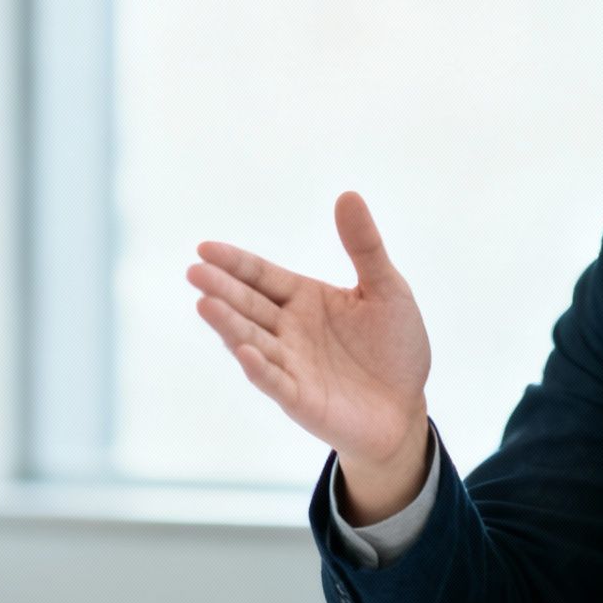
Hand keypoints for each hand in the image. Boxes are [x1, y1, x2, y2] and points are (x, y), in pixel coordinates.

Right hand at [187, 192, 431, 490]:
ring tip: (205, 303)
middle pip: (249, 304)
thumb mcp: (387, 288)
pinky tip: (244, 350)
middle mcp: (289, 330)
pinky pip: (275, 381)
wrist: (407, 407)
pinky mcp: (299, 398)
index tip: (205, 248)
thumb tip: (348, 195)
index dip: (235, 262)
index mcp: (305, 300)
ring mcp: (290, 364)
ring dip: (229, 324)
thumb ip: (364, 246)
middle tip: (195, 271)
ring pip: (252, 340)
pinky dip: (259, 367)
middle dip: (222, 288)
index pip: (262, 276)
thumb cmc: (395, 348)